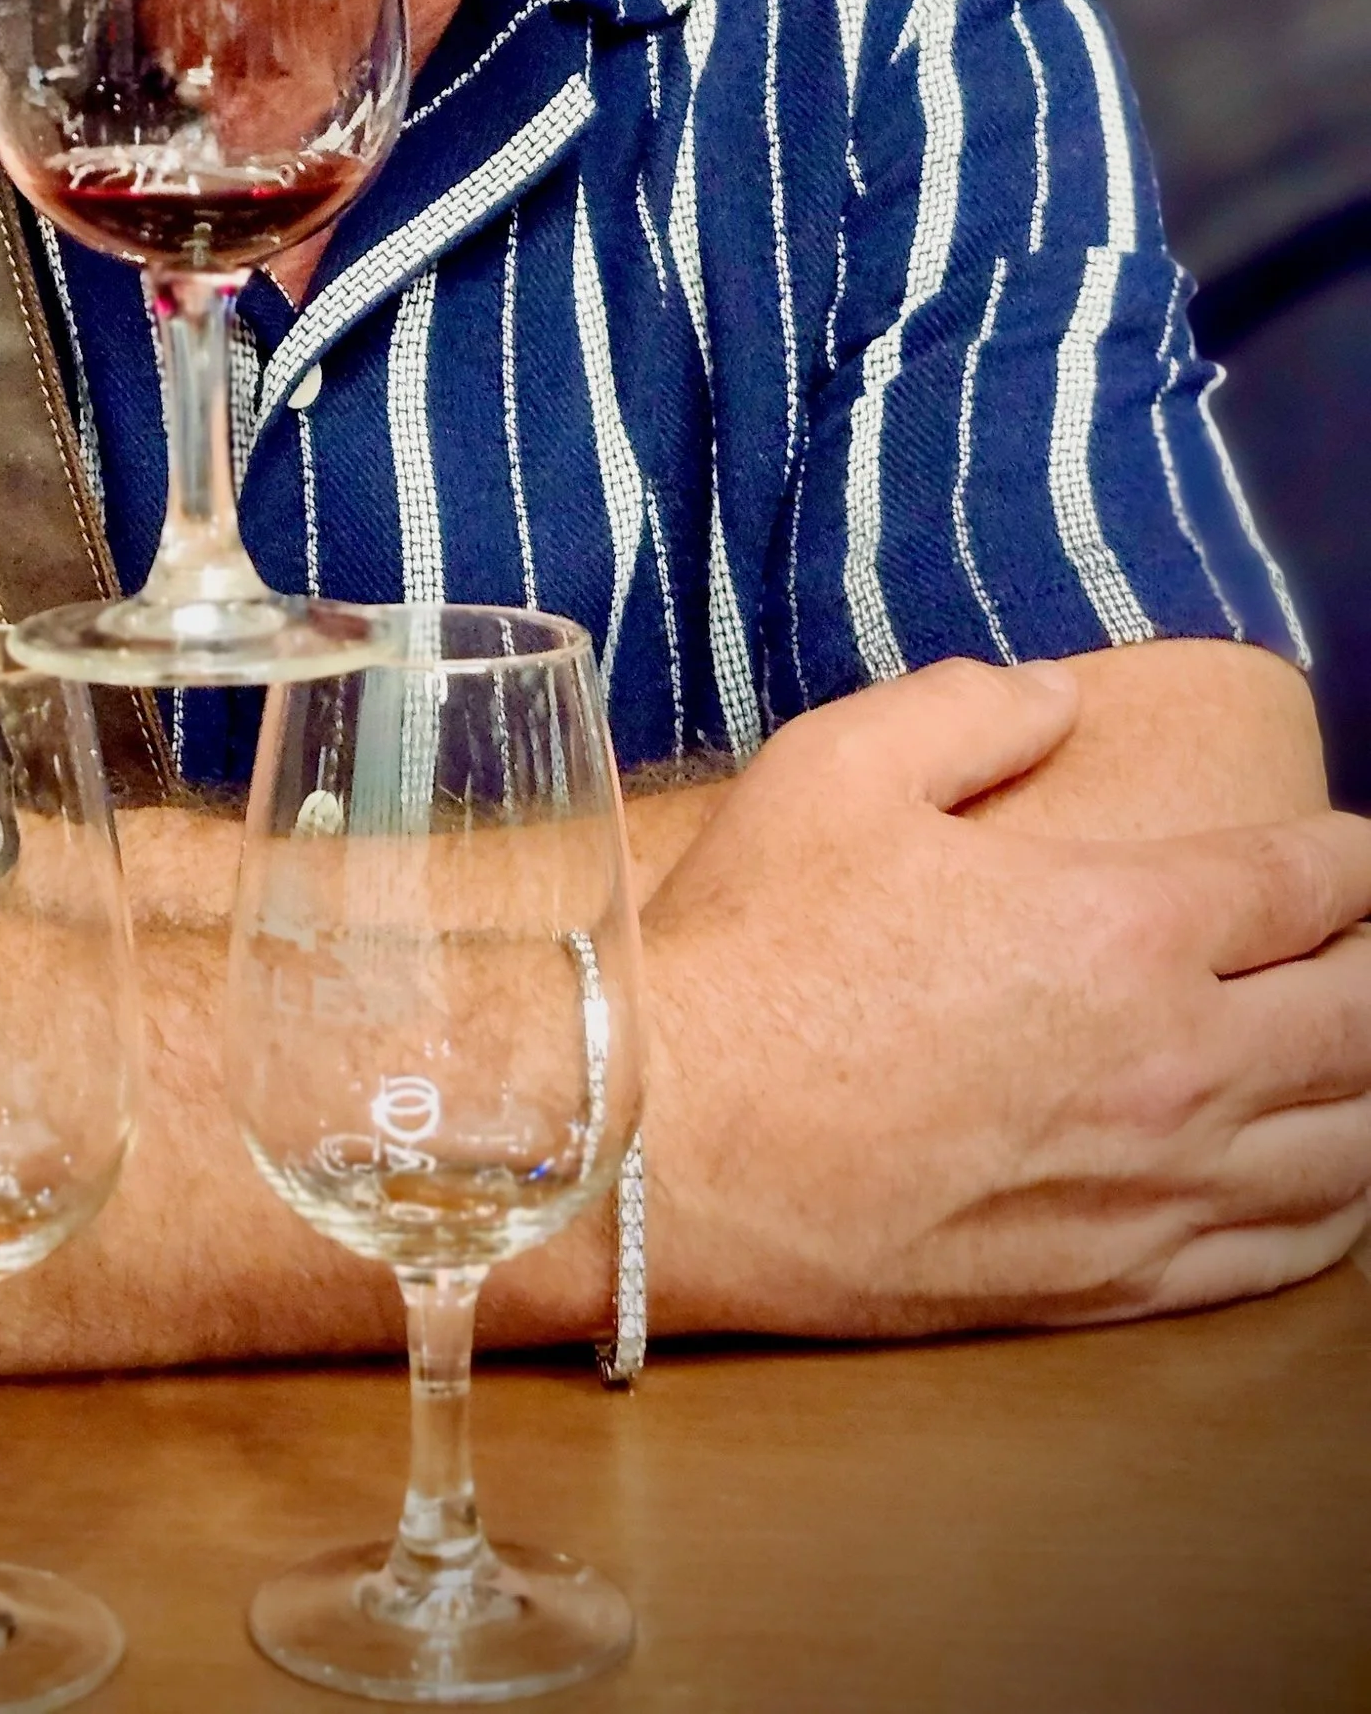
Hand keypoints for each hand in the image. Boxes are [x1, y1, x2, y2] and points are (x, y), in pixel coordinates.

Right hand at [643, 659, 1370, 1331]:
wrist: (675, 1149)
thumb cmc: (751, 952)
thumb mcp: (837, 769)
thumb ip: (966, 707)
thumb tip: (1054, 695)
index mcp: (1120, 923)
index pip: (1310, 880)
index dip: (1361, 855)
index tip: (1366, 847)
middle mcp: (1175, 1058)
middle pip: (1368, 1012)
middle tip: (1369, 933)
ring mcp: (1156, 1184)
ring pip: (1355, 1140)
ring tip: (1358, 1040)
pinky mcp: (1119, 1280)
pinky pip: (1293, 1250)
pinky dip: (1341, 1203)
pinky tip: (1332, 1173)